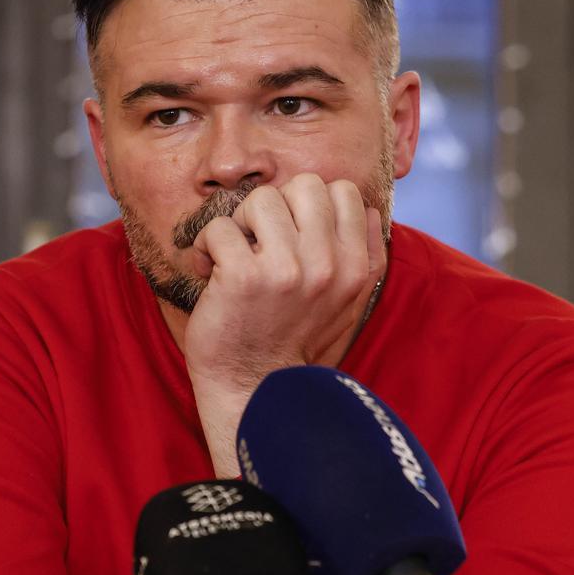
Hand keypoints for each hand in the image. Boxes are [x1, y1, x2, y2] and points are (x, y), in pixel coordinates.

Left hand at [182, 174, 385, 474]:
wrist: (254, 389)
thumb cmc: (294, 342)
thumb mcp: (347, 303)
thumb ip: (363, 256)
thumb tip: (368, 209)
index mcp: (356, 267)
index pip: (343, 191)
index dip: (308, 205)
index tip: (288, 236)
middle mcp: (328, 265)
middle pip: (304, 185)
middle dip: (275, 207)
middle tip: (258, 241)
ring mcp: (286, 270)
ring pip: (260, 199)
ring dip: (238, 224)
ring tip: (233, 256)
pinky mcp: (243, 277)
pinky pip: (219, 228)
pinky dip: (206, 247)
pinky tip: (209, 272)